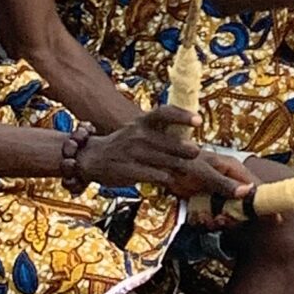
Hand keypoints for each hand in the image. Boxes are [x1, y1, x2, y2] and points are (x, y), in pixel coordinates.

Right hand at [81, 106, 250, 199]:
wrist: (94, 157)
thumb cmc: (127, 144)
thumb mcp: (143, 131)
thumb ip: (166, 136)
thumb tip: (197, 147)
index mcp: (146, 121)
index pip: (166, 114)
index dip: (182, 116)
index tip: (198, 121)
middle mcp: (140, 134)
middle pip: (171, 143)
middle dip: (187, 151)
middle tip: (198, 152)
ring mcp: (134, 152)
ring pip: (164, 161)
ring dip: (180, 166)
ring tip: (189, 166)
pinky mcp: (129, 170)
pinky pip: (152, 175)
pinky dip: (164, 178)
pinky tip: (169, 180)